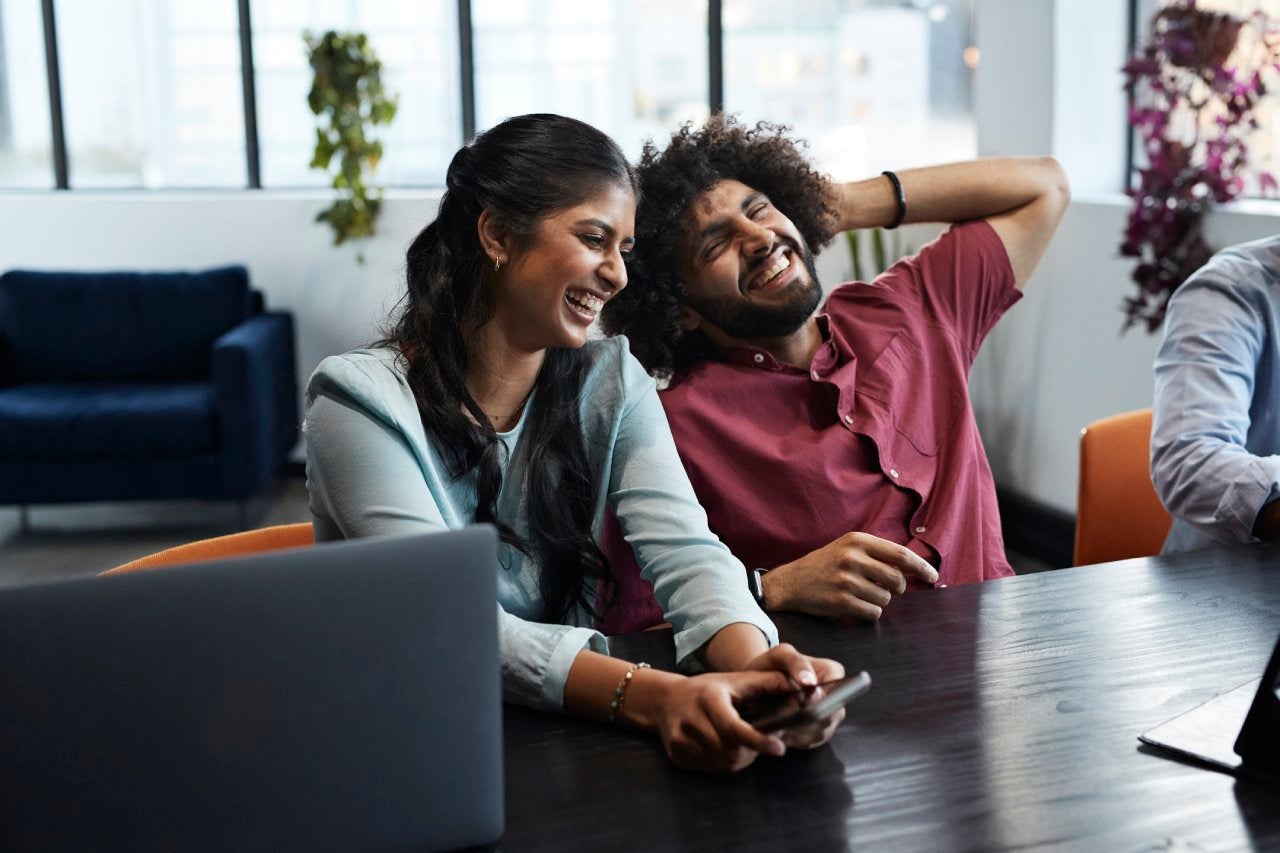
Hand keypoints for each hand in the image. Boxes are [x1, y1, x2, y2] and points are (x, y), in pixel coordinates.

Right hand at [647, 669, 794, 772]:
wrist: (665, 700)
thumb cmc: (708, 689)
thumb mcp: (737, 680)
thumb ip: (770, 683)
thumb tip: (803, 687)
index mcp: (708, 698)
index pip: (734, 728)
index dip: (758, 740)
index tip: (779, 748)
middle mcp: (690, 720)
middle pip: (731, 750)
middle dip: (752, 749)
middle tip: (761, 741)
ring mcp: (680, 740)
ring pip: (723, 763)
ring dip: (740, 757)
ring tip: (741, 742)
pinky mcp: (677, 755)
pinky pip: (710, 768)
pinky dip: (724, 762)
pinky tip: (724, 747)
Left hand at [743, 644, 845, 748]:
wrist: (757, 682)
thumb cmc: (772, 666)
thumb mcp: (780, 655)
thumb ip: (796, 662)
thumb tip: (810, 682)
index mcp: (831, 673)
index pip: (839, 689)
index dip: (823, 700)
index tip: (804, 706)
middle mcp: (833, 696)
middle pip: (830, 715)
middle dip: (809, 719)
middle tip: (786, 720)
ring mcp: (827, 716)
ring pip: (821, 731)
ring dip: (800, 732)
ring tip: (779, 727)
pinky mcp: (815, 733)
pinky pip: (810, 742)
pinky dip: (795, 740)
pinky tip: (780, 734)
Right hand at [762, 532, 938, 621]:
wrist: (790, 582)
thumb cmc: (825, 565)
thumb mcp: (847, 548)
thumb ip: (877, 553)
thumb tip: (914, 567)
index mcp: (857, 540)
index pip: (900, 554)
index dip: (921, 567)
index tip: (933, 576)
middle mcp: (852, 558)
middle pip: (897, 579)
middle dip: (897, 588)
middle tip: (888, 588)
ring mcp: (846, 580)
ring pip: (886, 598)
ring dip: (880, 601)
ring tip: (863, 595)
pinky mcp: (841, 601)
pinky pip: (873, 613)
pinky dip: (870, 613)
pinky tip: (856, 605)